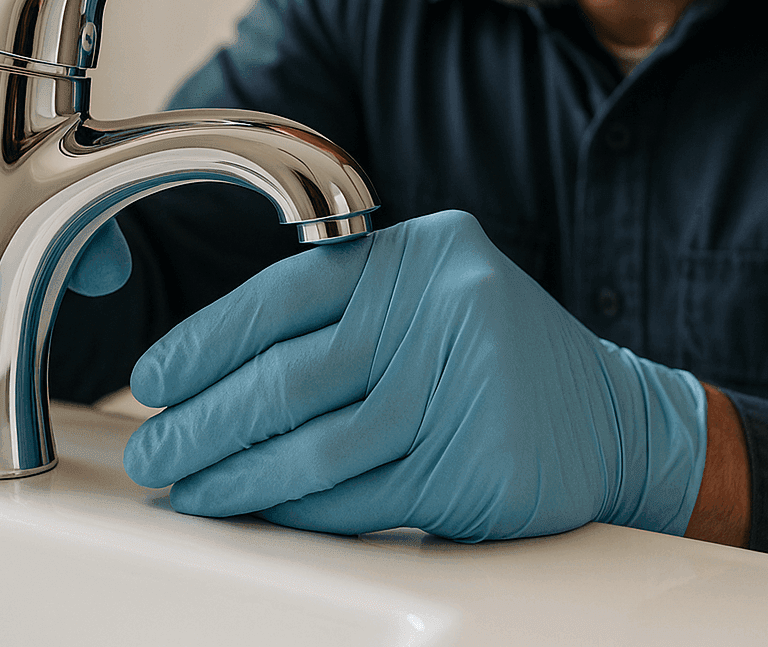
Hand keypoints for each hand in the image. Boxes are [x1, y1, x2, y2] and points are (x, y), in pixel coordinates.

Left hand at [123, 210, 707, 541]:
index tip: (155, 378)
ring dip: (239, 478)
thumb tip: (209, 380)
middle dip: (204, 421)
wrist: (612, 418)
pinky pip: (363, 499)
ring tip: (192, 490)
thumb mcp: (429, 299)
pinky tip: (262, 514)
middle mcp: (448, 308)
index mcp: (420, 254)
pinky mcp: (483, 466)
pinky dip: (300, 513)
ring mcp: (470, 387)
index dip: (207, 340)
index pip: (286, 294)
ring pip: (319, 447)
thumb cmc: (493, 357)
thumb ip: (342, 318)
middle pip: (291, 377)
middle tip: (155, 448)